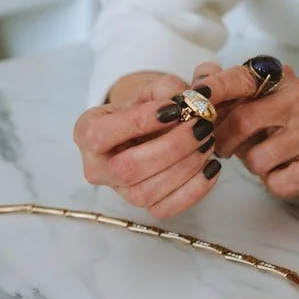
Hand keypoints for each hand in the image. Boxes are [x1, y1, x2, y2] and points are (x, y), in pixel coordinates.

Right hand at [74, 72, 222, 217]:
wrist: (148, 129)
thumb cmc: (146, 107)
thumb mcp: (151, 90)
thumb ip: (166, 90)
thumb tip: (190, 102)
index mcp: (86, 133)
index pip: (103, 135)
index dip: (140, 123)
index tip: (176, 109)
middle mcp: (96, 168)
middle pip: (128, 168)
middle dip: (171, 148)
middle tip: (201, 127)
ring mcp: (119, 192)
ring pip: (146, 192)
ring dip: (185, 167)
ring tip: (208, 142)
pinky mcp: (143, 207)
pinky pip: (166, 209)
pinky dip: (194, 190)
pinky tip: (211, 166)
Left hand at [193, 62, 298, 197]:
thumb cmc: (276, 128)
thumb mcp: (248, 105)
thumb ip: (220, 91)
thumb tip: (197, 84)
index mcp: (280, 77)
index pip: (238, 79)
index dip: (210, 91)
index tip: (190, 102)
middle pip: (242, 121)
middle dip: (222, 141)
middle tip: (220, 149)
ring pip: (257, 158)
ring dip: (252, 165)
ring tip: (265, 158)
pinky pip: (276, 180)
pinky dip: (272, 182)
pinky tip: (282, 170)